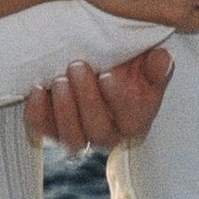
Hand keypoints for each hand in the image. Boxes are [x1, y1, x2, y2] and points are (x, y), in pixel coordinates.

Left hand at [25, 48, 173, 153]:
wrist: (97, 66)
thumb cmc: (124, 65)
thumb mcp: (144, 62)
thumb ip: (155, 64)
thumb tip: (162, 59)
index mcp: (135, 119)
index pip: (132, 118)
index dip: (119, 99)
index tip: (108, 75)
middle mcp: (108, 134)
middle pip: (98, 130)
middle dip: (87, 98)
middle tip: (78, 66)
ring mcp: (79, 134)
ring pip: (72, 138)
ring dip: (63, 109)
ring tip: (59, 80)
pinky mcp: (52, 129)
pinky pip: (43, 130)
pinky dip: (37, 114)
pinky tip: (37, 90)